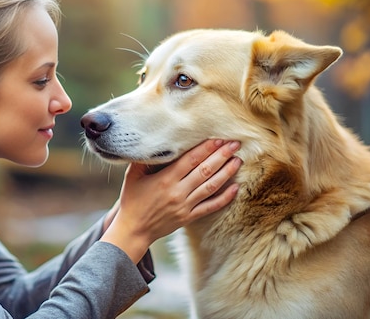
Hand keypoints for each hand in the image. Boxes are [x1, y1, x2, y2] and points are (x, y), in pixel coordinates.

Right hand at [100, 139, 240, 262]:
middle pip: (205, 171)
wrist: (133, 230)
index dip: (206, 148)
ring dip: (226, 173)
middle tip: (234, 144)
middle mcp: (177, 192)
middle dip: (221, 156)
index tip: (218, 139)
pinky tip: (235, 188)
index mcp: (165, 179)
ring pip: (211, 187)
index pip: (190, 160)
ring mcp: (185, 206)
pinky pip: (210, 207)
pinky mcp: (188, 217)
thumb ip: (143, 159)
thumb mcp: (133, 176)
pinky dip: (224, 198)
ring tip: (237, 161)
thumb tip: (154, 142)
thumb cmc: (132, 200)